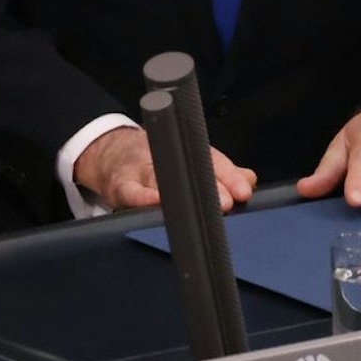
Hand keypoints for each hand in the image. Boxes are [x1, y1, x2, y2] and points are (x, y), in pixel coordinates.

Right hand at [72, 127, 257, 212]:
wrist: (111, 153)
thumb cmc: (156, 159)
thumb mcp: (189, 159)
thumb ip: (221, 171)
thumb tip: (249, 180)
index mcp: (184, 151)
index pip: (211, 161)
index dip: (228, 176)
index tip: (243, 190)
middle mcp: (164, 156)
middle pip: (188, 170)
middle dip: (209, 187)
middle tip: (227, 202)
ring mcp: (140, 172)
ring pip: (161, 179)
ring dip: (181, 196)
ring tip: (197, 209)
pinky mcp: (120, 188)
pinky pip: (132, 194)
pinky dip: (144, 199)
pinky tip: (156, 205)